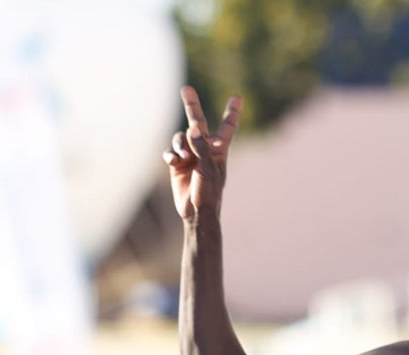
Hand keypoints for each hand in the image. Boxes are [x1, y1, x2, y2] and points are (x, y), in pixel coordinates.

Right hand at [163, 86, 241, 219]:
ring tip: (182, 156)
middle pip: (197, 122)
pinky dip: (171, 155)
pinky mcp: (176, 163)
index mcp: (219, 149)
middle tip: (185, 89)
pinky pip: (170, 151)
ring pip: (180, 138)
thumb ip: (202, 147)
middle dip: (191, 105)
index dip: (232, 112)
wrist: (195, 211)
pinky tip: (174, 162)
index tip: (237, 97)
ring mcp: (189, 155)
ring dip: (179, 144)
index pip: (227, 127)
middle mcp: (204, 149)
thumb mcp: (209, 168)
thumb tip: (194, 128)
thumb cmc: (209, 191)